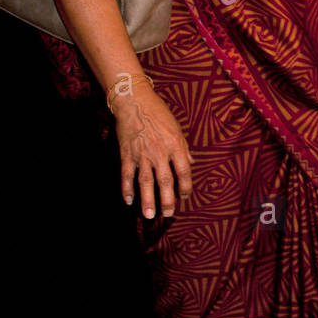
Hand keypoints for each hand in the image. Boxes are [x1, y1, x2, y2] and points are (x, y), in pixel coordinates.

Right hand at [112, 80, 192, 219]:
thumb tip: (191, 164)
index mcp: (175, 145)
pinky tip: (128, 201)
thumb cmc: (158, 113)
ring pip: (145, 182)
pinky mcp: (127, 154)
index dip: (185, 186)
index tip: (184, 196)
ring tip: (149, 215)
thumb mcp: (177, 128)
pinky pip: (127, 175)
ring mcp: (142, 155)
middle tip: (168, 214)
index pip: (184, 171)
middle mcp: (160, 152)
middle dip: (167, 201)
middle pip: (165, 181)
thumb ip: (184, 148)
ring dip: (147, 200)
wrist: (134, 101)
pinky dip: (126, 189)